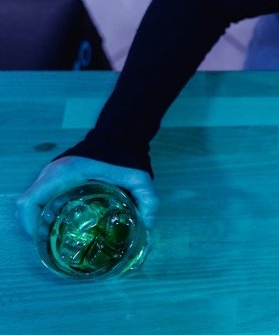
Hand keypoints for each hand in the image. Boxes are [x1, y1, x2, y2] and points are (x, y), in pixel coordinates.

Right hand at [15, 156, 158, 236]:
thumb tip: (147, 227)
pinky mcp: (57, 176)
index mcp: (64, 174)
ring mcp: (52, 174)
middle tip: (53, 245)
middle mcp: (51, 174)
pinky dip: (44, 212)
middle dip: (35, 228)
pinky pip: (41, 196)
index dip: (30, 224)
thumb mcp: (139, 178)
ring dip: (38, 220)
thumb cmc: (124, 155)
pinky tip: (62, 225)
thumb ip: (147, 200)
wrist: (119, 135)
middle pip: (28, 205)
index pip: (30, 201)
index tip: (44, 241)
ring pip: (33, 201)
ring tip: (56, 239)